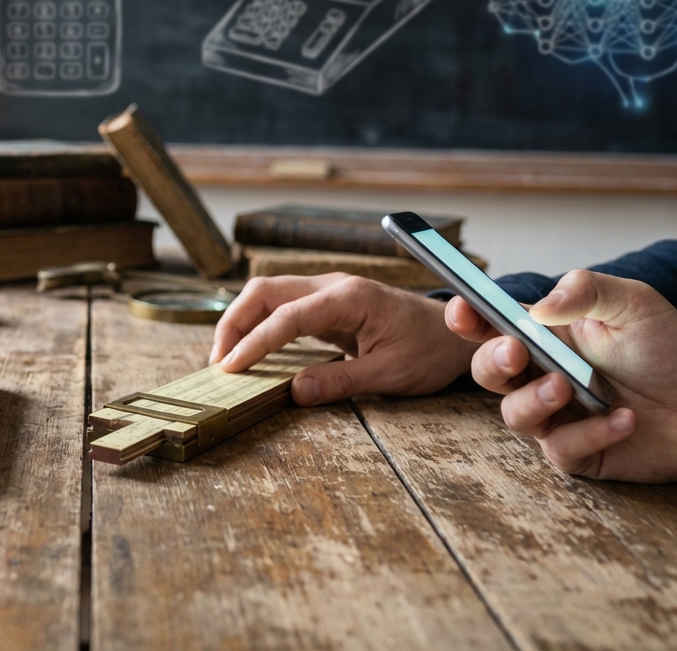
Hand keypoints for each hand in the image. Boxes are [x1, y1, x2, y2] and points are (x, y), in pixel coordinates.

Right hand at [210, 274, 479, 404]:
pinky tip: (251, 349)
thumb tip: (295, 392)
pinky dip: (260, 324)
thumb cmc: (430, 350)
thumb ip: (342, 382)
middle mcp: (334, 285)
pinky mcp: (328, 303)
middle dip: (235, 322)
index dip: (254, 341)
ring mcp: (329, 290)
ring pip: (270, 293)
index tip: (230, 367)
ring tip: (227, 357)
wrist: (458, 332)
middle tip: (218, 361)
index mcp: (350, 298)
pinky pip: (283, 306)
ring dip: (243, 321)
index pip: (286, 315)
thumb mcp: (391, 375)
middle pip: (266, 290)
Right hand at [446, 269, 676, 482]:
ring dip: (535, 400)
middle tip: (515, 351)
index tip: (462, 309)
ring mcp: (556, 417)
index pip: (491, 325)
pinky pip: (561, 449)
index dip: (467, 318)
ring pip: (514, 415)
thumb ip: (587, 290)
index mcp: (545, 336)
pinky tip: (624, 419)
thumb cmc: (669, 351)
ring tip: (569, 387)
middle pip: (487, 372)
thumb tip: (539, 307)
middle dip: (491, 361)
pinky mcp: (577, 453)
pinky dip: (590, 433)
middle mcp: (540, 375)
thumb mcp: (635, 304)